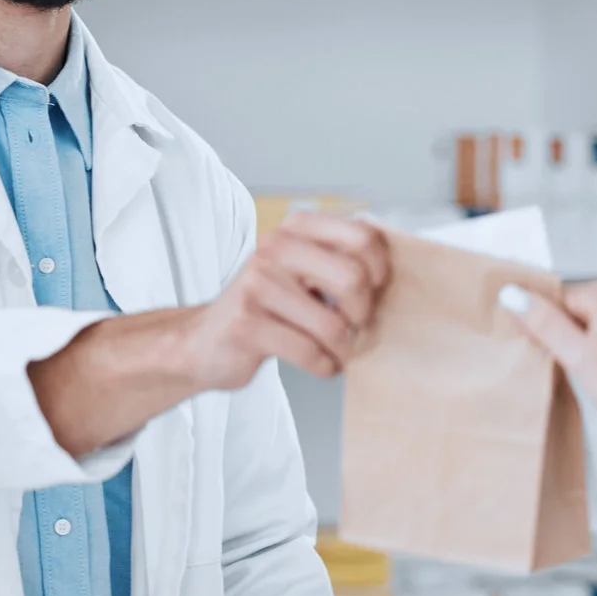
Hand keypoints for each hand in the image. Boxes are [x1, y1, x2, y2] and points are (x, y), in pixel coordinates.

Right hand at [184, 212, 389, 389]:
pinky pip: (309, 352)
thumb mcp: (299, 269)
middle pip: (353, 279)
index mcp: (294, 229)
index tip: (373, 292)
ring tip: (335, 350)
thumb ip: (337, 257)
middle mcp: (273, 249)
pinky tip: (318, 363)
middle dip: (363, 314)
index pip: (362, 236)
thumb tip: (392, 262)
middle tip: (354, 326)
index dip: (380, 270)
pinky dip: (323, 366)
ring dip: (343, 348)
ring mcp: (256, 286)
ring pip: (333, 325)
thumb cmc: (266, 307)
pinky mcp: (246, 325)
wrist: (204, 341)